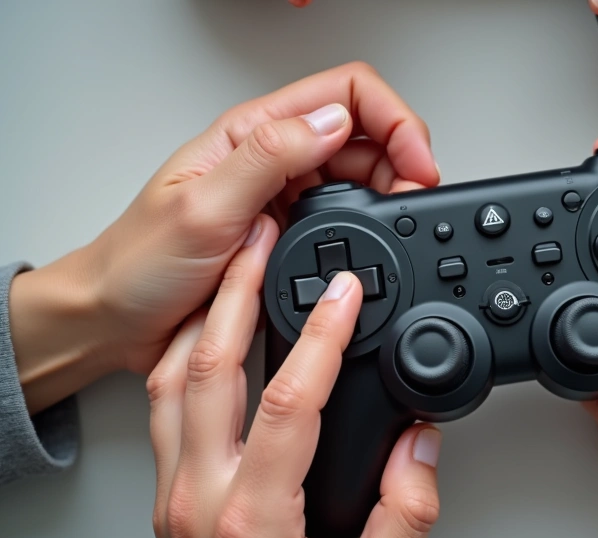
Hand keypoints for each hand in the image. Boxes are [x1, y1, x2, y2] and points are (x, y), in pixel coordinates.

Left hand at [9, 62, 438, 413]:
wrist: (116, 320)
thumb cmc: (139, 262)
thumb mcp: (203, 206)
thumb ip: (268, 158)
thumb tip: (333, 122)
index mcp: (253, 133)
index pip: (346, 93)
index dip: (394, 119)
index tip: (417, 163)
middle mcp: (273, 157)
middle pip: (365, 131)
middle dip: (403, 158)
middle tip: (416, 198)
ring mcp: (284, 194)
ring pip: (361, 174)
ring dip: (390, 192)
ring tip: (399, 222)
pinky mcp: (288, 232)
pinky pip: (346, 216)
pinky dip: (372, 224)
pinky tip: (372, 243)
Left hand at [146, 218, 442, 537]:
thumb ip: (408, 518)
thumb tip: (422, 448)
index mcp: (255, 518)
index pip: (289, 401)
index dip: (321, 335)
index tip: (346, 291)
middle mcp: (202, 497)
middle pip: (210, 367)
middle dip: (240, 291)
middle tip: (263, 239)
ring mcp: (175, 494)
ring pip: (174, 381)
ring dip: (206, 316)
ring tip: (234, 267)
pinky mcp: (169, 497)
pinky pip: (164, 407)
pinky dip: (185, 356)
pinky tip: (209, 333)